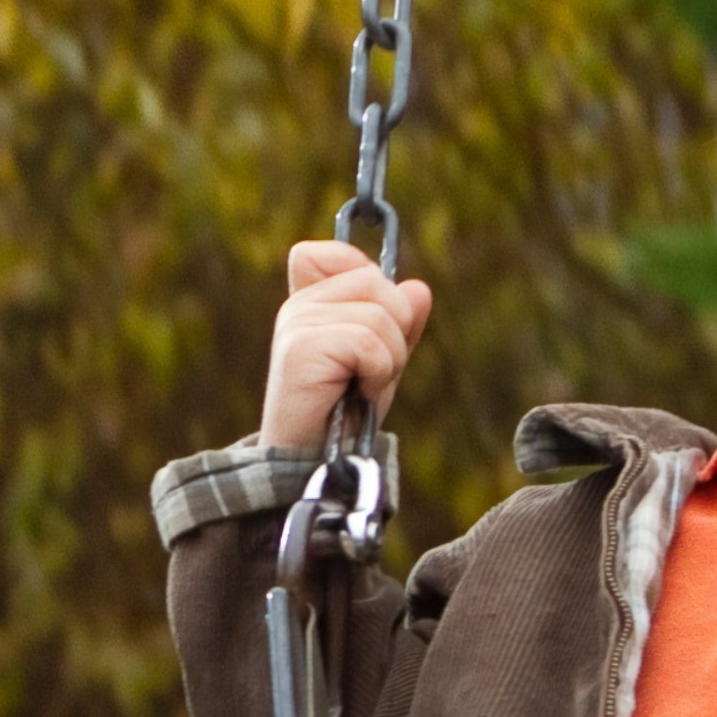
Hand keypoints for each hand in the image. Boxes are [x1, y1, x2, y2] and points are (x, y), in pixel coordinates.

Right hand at [259, 241, 434, 450]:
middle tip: (373, 371)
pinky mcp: (301, 349)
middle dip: (396, 331)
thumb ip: (400, 323)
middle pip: (378, 283)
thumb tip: (420, 288)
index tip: (373, 325)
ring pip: (380, 314)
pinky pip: (370, 343)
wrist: (315, 462)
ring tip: (363, 386)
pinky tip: (357, 395)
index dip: (369, 277)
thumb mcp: (382, 362)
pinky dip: (378, 374)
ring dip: (389, 359)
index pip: (337, 253)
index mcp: (310, 301)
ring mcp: (296, 324)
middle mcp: (298, 306)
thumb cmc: (346, 414)